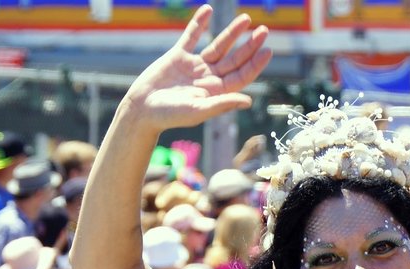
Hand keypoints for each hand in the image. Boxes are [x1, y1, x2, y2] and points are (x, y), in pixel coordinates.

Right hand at [122, 6, 271, 133]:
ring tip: (246, 19)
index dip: (255, 63)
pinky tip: (208, 9)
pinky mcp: (177, 56)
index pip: (241, 75)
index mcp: (216, 92)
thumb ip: (222, 104)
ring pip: (218, 46)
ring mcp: (194, 66)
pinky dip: (199, 23)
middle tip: (264, 30)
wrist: (142, 109)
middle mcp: (208, 77)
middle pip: (234, 59)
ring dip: (232, 32)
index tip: (267, 50)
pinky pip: (191, 36)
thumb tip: (249, 101)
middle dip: (249, 45)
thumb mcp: (198, 110)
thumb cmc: (170, 115)